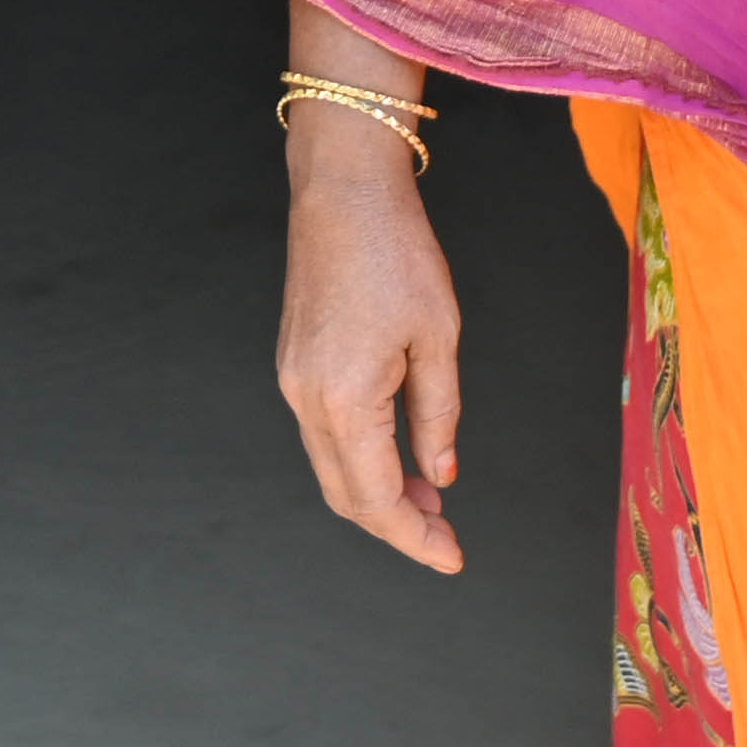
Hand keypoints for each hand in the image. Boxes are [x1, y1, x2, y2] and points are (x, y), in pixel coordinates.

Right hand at [274, 118, 465, 574]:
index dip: (415, 538)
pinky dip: (359, 458)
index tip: (453, 558)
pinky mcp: (295, 363)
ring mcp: (293, 381)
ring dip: (377, 492)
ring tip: (430, 499)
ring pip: (331, 467)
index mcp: (345, 399)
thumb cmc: (396, 253)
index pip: (377, 499)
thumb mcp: (438, 338)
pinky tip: (397, 454)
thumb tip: (441, 477)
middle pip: (345, 495)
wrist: (343, 189)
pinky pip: (324, 434)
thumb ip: (438, 417)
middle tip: (446, 537)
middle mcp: (306, 399)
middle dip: (396, 525)